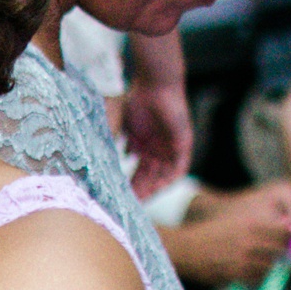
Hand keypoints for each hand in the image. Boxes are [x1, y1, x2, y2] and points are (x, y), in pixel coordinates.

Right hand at [120, 56, 192, 197]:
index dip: (132, 186)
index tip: (122, 198)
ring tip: (144, 199)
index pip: (139, 174)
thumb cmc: (138, 102)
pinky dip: (171, 177)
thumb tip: (107, 162)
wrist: (156, 85)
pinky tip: (161, 186)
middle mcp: (158, 152)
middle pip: (151, 178)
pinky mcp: (183, 144)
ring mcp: (171, 149)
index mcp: (145, 149)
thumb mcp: (125, 128)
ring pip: (164, 175)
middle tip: (131, 203)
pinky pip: (180, 167)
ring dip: (155, 188)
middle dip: (142, 191)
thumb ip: (119, 145)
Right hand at [168, 183, 290, 289]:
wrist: (186, 249)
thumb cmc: (213, 233)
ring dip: (271, 269)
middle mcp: (251, 239)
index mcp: (253, 221)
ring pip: (272, 267)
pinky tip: (248, 274)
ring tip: (262, 266)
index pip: (288, 230)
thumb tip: (289, 233)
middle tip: (286, 258)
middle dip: (287, 256)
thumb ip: (261, 226)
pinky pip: (257, 280)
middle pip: (283, 250)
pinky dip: (256, 279)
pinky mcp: (237, 274)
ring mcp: (244, 258)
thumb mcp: (237, 220)